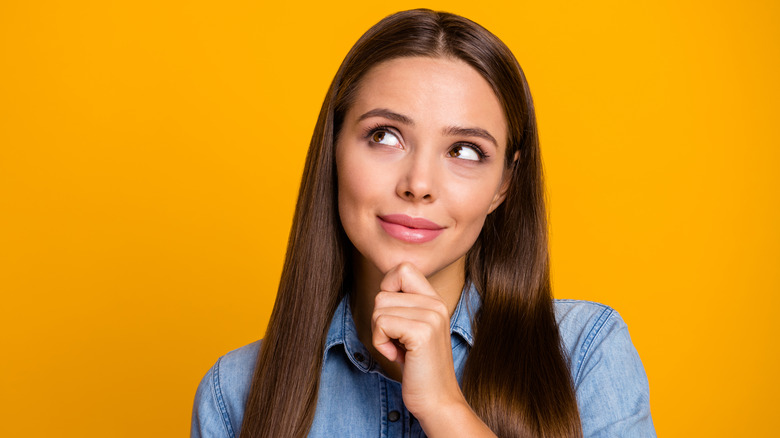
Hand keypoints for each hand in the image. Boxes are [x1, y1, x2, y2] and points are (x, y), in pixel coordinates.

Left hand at [371, 262, 463, 418]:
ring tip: (399, 349)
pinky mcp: (422, 333)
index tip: (393, 316)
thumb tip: (382, 286)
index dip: (387, 288)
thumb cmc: (420, 369)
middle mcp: (436, 304)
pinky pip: (381, 323)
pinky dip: (381, 343)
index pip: (403, 268)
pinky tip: (398, 356)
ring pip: (379, 307)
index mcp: (435, 300)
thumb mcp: (414, 329)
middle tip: (397, 341)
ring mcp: (431, 317)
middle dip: (380, 319)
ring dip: (379, 333)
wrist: (438, 401)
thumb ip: (405, 306)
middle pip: (383, 292)